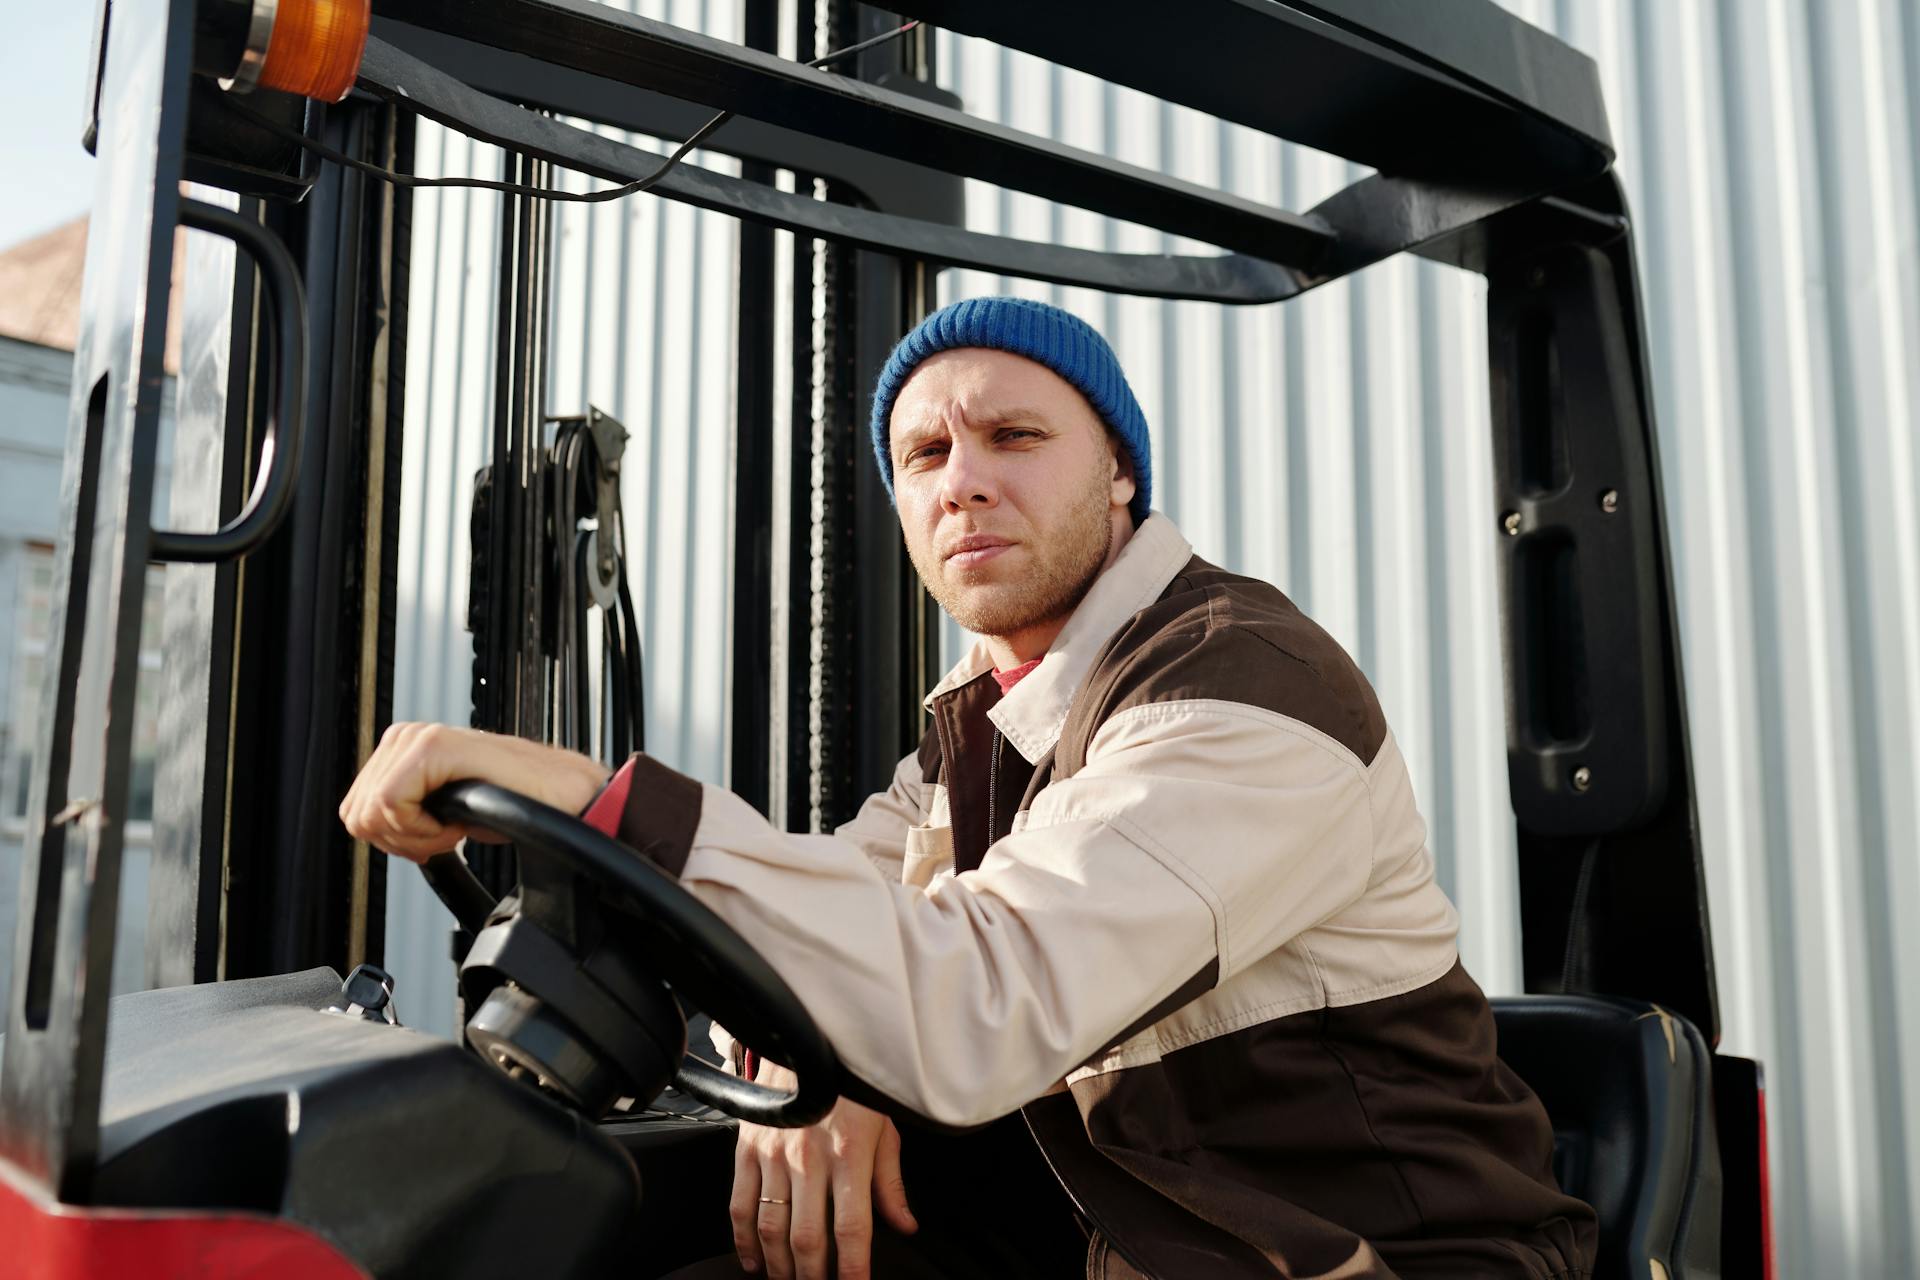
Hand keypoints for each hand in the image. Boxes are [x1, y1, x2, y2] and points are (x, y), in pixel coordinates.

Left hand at [338, 722, 611, 861]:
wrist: (559, 800)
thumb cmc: (512, 806)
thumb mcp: (442, 810)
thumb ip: (403, 812)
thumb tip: (366, 826)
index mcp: (402, 750)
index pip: (354, 812)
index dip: (393, 841)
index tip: (435, 837)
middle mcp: (405, 737)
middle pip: (358, 817)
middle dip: (403, 841)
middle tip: (448, 833)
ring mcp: (417, 738)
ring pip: (372, 814)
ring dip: (418, 836)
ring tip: (457, 826)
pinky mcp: (432, 746)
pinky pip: (393, 806)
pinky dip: (426, 830)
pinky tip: (459, 823)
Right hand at [730, 1060, 916, 1278]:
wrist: (808, 1039)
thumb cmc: (852, 1085)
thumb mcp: (885, 1128)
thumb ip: (891, 1182)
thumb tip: (905, 1225)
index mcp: (849, 1155)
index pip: (852, 1229)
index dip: (854, 1269)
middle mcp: (809, 1159)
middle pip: (808, 1239)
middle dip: (814, 1278)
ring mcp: (773, 1156)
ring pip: (772, 1229)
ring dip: (780, 1267)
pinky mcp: (747, 1149)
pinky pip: (740, 1205)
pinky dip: (743, 1241)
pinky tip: (753, 1262)